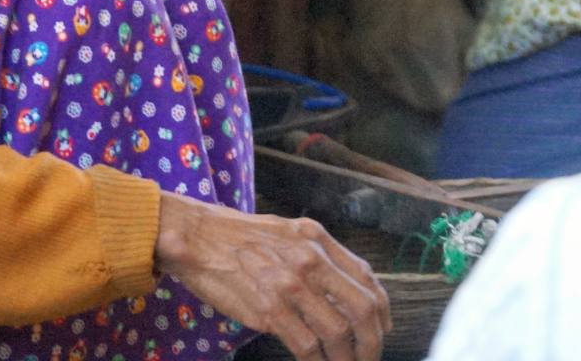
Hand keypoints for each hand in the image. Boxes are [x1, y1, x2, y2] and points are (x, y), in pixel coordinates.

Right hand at [154, 192, 389, 360]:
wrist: (198, 237)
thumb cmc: (241, 237)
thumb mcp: (288, 233)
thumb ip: (318, 256)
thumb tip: (345, 288)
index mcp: (317, 239)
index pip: (365, 277)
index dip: (381, 310)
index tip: (382, 329)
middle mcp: (310, 259)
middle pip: (361, 308)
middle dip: (372, 341)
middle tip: (369, 357)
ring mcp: (290, 285)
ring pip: (337, 332)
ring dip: (346, 357)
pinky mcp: (268, 309)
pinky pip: (306, 345)